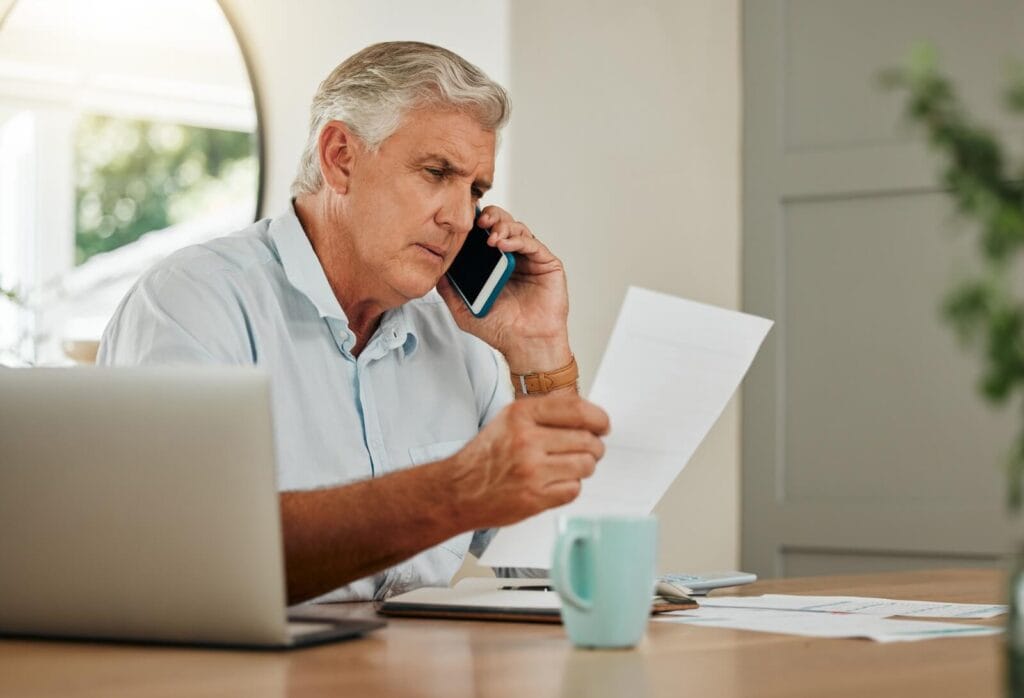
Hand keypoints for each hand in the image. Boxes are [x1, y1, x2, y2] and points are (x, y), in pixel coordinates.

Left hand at [437, 205, 570, 372]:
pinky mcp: (548, 264)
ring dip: (503, 227)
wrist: (524, 345)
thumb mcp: (464, 310)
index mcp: (495, 264)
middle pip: (503, 224)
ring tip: (491, 237)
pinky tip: (503, 245)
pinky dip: (517, 240)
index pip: (485, 233)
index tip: (463, 223)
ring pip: (518, 229)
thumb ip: (450, 290)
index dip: (475, 224)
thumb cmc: (500, 329)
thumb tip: (435, 271)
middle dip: (491, 217)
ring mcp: (531, 259)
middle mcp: (514, 257)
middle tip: (479, 222)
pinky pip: (533, 244)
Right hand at [446, 393, 609, 528]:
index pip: (577, 410)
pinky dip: (570, 487)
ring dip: (584, 467)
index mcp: (521, 414)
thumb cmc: (485, 456)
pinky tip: (554, 483)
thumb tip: (588, 415)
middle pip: (587, 439)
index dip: (599, 419)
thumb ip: (545, 414)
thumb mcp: (509, 420)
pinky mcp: (535, 498)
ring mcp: (531, 470)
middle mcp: (526, 440)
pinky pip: (574, 489)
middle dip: (594, 446)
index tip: (603, 426)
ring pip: (585, 466)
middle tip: (589, 450)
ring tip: (569, 467)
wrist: (458, 491)